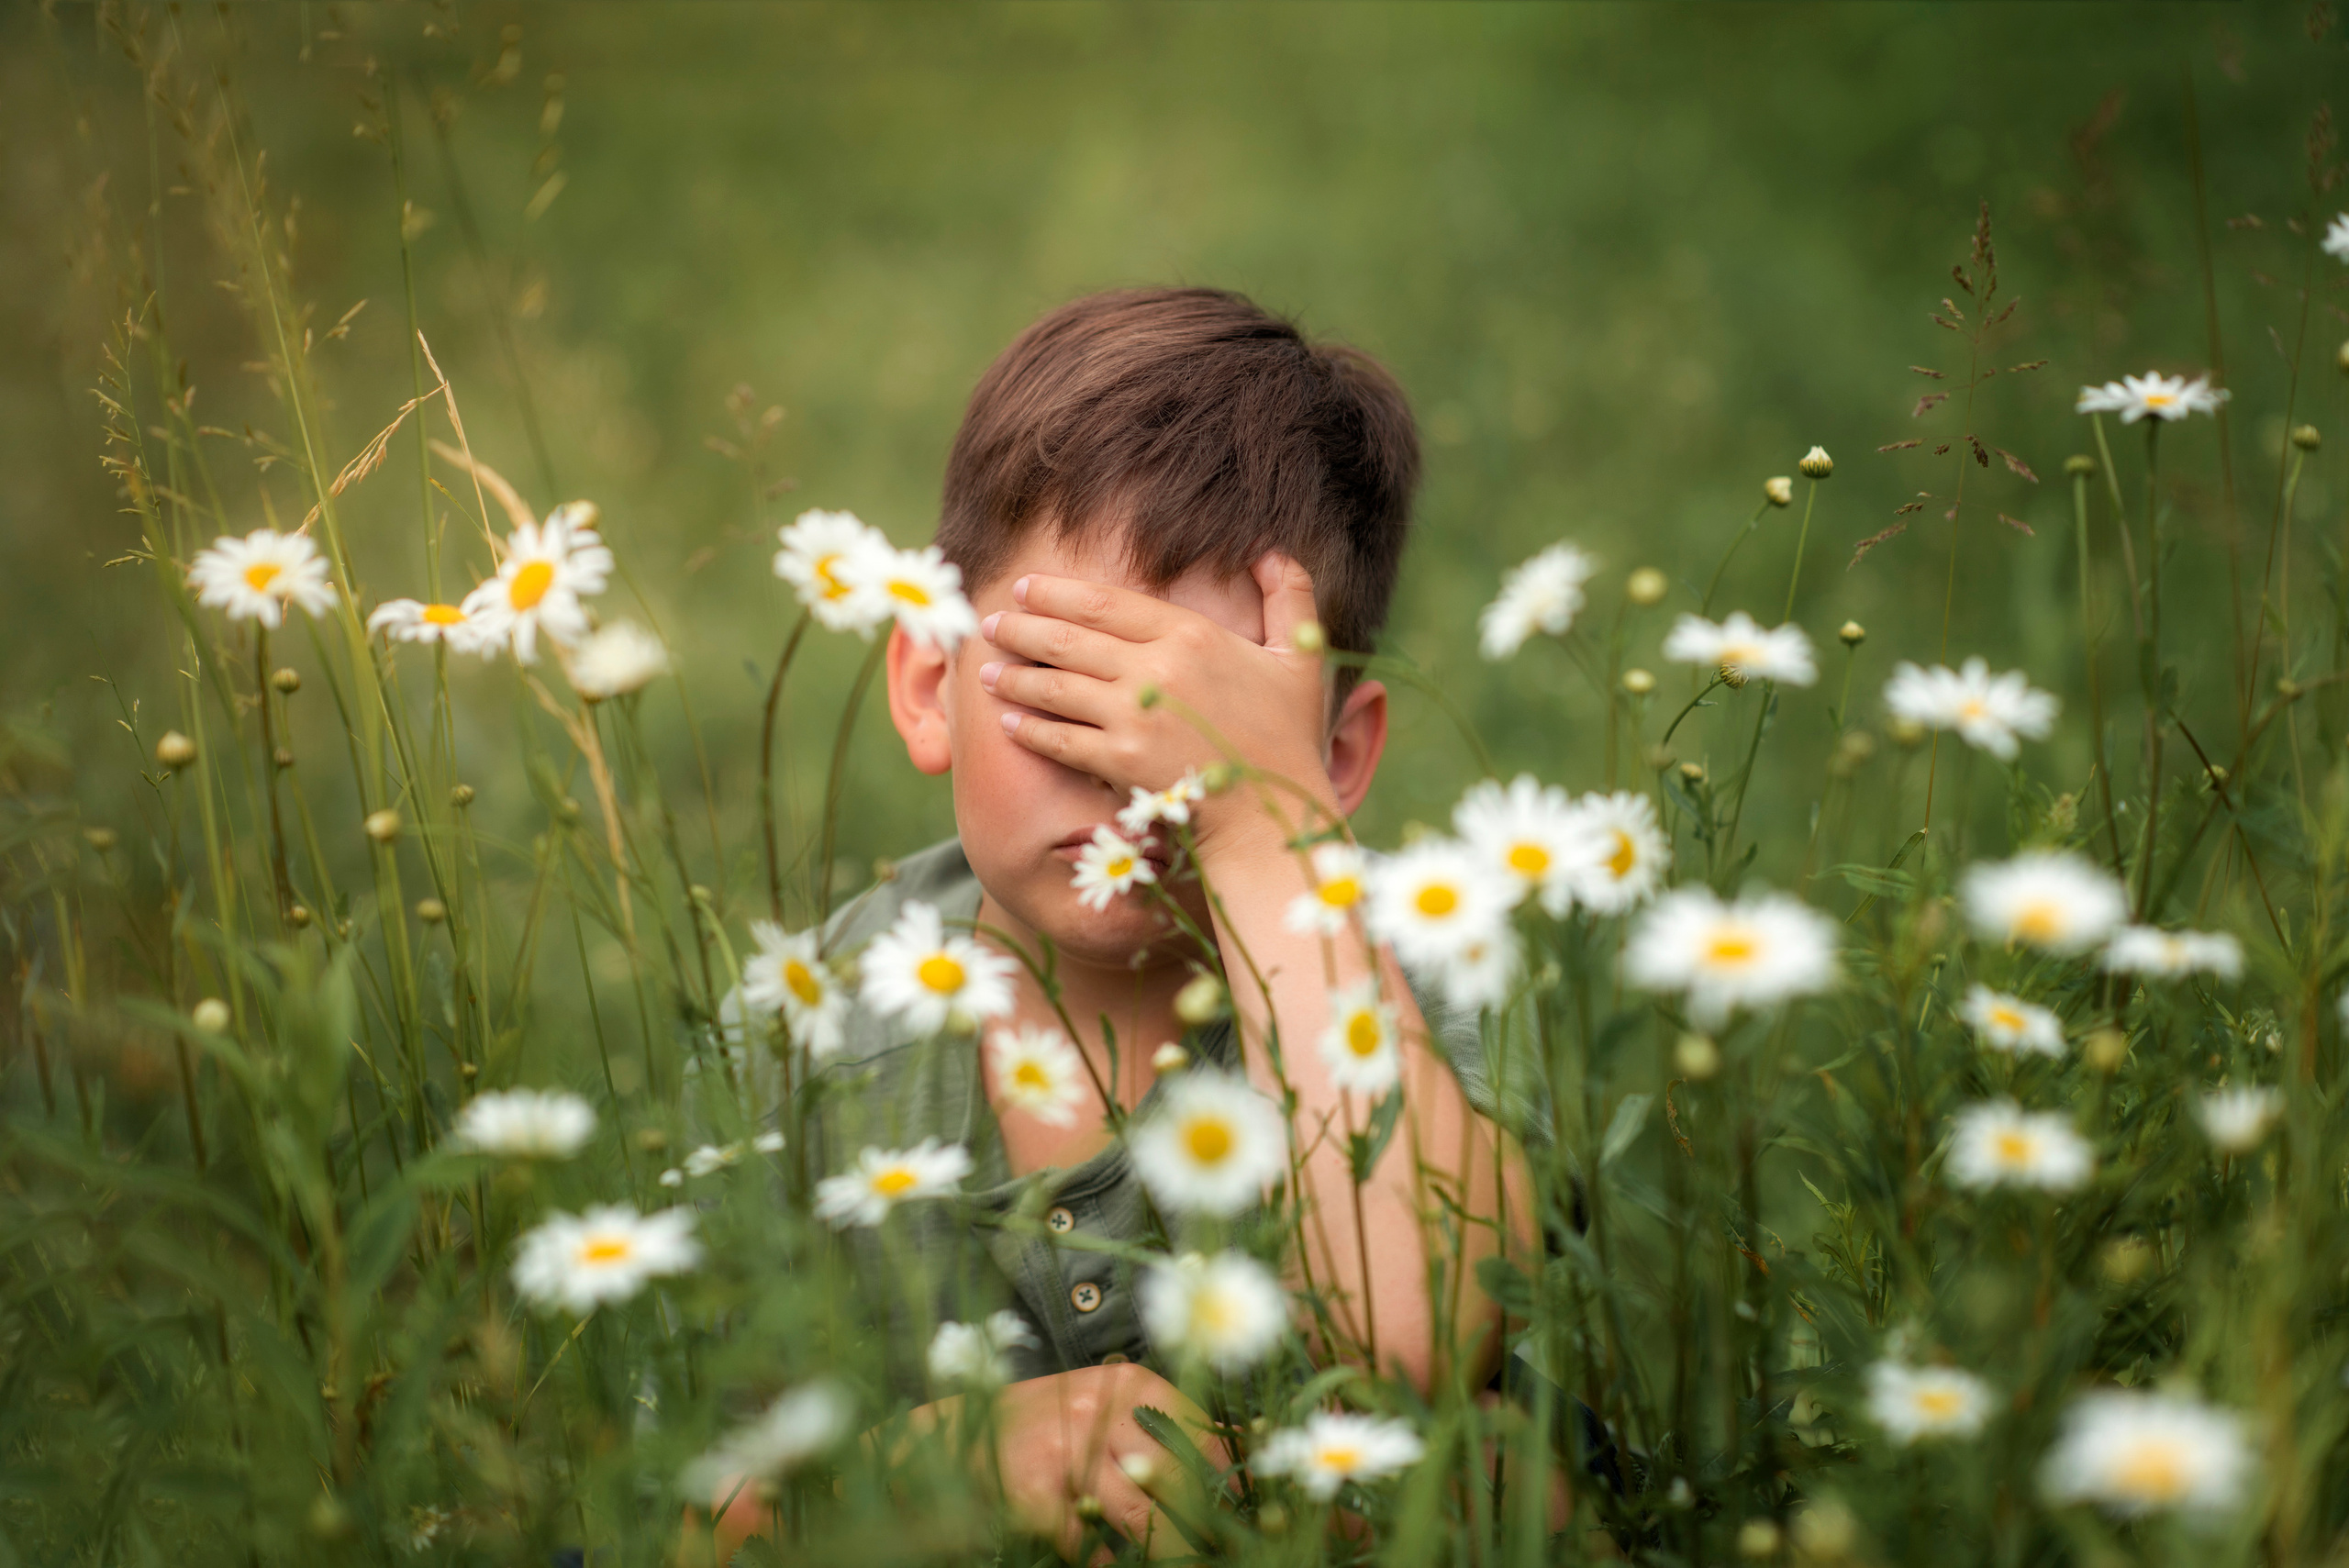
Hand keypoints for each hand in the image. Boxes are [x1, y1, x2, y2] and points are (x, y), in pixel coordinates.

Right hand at [947, 1364, 1224, 1561]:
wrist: (963, 1431)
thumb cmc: (1052, 1422)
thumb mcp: (1111, 1405)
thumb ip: (1167, 1425)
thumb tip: (1242, 1446)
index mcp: (1132, 1384)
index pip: (1203, 1437)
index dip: (1228, 1483)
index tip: (1245, 1516)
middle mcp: (1102, 1410)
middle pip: (1178, 1478)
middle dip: (1201, 1524)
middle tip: (1219, 1548)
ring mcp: (1066, 1451)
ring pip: (1142, 1516)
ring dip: (1165, 1548)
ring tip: (1181, 1559)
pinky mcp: (1034, 1495)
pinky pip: (1088, 1543)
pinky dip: (1105, 1562)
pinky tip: (1110, 1562)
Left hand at [978, 552, 1331, 857]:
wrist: (1274, 813)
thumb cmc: (1289, 738)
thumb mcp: (1301, 657)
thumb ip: (1290, 596)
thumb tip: (1274, 550)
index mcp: (1190, 634)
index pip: (1104, 601)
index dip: (1056, 592)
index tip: (1025, 586)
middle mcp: (1155, 668)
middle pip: (1068, 637)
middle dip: (1020, 627)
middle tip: (990, 621)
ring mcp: (1133, 715)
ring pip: (1055, 685)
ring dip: (1013, 675)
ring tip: (985, 667)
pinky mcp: (1118, 761)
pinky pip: (1059, 737)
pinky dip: (1028, 727)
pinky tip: (1007, 720)